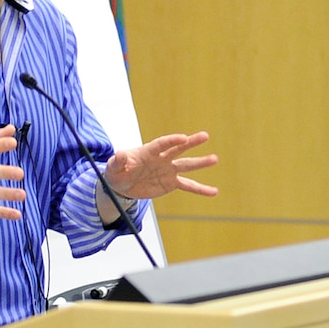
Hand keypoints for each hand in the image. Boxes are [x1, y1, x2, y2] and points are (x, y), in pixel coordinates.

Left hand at [104, 132, 218, 201]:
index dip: (172, 141)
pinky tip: (213, 191)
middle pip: (178, 149)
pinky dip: (201, 189)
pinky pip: (188, 186)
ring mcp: (168, 170)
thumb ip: (118, 161)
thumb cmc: (117, 172)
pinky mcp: (171, 182)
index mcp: (148, 151)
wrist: (122, 186)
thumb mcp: (113, 168)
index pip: (161, 144)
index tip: (183, 137)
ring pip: (187, 165)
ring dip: (200, 162)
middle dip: (191, 142)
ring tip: (215, 159)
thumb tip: (120, 154)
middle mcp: (161, 158)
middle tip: (205, 136)